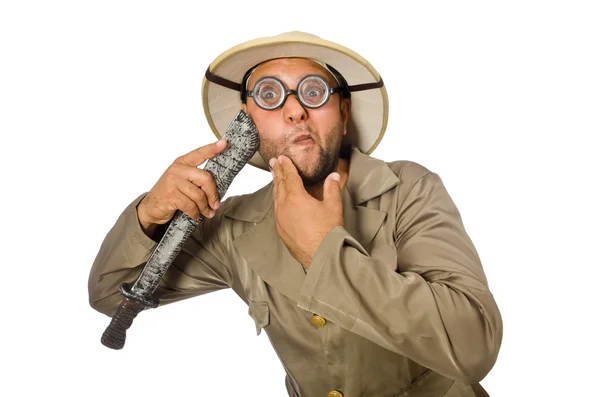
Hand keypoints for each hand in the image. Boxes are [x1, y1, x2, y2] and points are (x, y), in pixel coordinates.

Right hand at [137, 140, 226, 235]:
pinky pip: (190, 205)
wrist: (151, 206)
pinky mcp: (170, 195)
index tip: (224, 143)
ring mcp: (173, 182)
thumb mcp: (183, 181)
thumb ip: (197, 180)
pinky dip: (195, 213)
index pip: (200, 153)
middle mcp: (178, 169)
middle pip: (205, 178)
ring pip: (199, 195)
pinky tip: (195, 215)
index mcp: (183, 162)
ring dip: (205, 207)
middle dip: (212, 194)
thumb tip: (217, 191)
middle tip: (215, 204)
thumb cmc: (171, 192)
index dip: (212, 149)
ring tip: (206, 212)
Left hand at [270, 155, 343, 269]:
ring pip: (276, 197)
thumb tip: (333, 176)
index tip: (282, 158)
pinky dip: (277, 200)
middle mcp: (284, 206)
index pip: (289, 177)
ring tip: (275, 177)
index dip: (286, 166)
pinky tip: (279, 199)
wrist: (321, 255)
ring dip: (275, 185)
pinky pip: (277, 210)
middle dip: (277, 172)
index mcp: (296, 198)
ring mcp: (280, 219)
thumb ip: (332, 188)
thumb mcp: (333, 206)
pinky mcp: (281, 230)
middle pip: (279, 185)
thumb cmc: (327, 232)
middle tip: (274, 162)